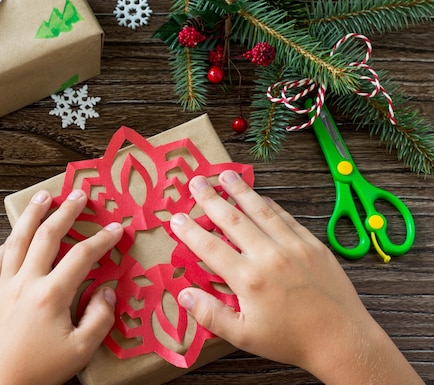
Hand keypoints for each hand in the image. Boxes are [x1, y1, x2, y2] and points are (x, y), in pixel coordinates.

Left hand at [0, 190, 122, 384]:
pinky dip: (7, 242)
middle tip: (79, 194)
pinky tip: (13, 236)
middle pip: (48, 235)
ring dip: (32, 215)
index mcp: (50, 295)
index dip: (103, 239)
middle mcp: (25, 282)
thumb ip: (99, 318)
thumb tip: (107, 290)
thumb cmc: (39, 372)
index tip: (118, 227)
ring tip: (43, 197)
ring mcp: (3, 286)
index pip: (83, 256)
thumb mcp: (80, 351)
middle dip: (66, 211)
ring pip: (17, 239)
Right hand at [170, 171, 422, 384]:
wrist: (341, 339)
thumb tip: (184, 294)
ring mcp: (293, 246)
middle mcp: (268, 256)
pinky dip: (270, 205)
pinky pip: (286, 217)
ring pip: (260, 211)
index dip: (189, 230)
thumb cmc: (289, 340)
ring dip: (240, 191)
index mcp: (248, 279)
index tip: (175, 217)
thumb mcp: (244, 336)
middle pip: (232, 219)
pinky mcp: (312, 244)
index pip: (210, 247)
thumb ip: (211, 315)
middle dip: (210, 199)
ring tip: (225, 175)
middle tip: (195, 182)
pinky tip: (260, 197)